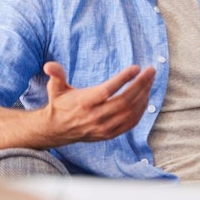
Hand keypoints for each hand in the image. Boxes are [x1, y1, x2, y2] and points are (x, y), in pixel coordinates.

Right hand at [33, 61, 154, 146]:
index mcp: (84, 103)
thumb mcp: (55, 88)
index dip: (123, 79)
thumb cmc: (60, 104)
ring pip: (130, 112)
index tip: (136, 67)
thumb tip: (49, 65)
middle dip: (141, 84)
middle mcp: (95, 117)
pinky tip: (146, 97)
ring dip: (144, 95)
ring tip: (150, 81)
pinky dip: (141, 110)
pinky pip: (131, 123)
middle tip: (151, 71)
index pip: (108, 90)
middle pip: (124, 101)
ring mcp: (104, 127)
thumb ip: (56, 75)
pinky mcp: (109, 134)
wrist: (57, 130)